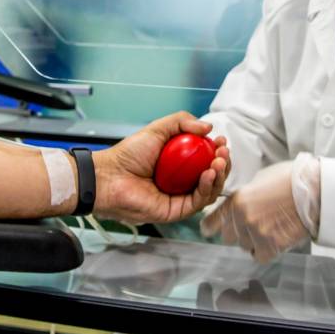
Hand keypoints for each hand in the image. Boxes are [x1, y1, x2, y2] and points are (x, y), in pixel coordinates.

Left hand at [92, 112, 229, 223]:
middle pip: (212, 176)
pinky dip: (206, 188)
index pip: (206, 159)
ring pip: (209, 191)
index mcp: (179, 164)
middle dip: (222, 164)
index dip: (217, 151)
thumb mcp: (158, 129)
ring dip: (218, 176)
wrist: (110, 175)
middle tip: (223, 152)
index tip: (222, 141)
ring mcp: (180, 197)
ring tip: (218, 162)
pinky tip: (208, 174)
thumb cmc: (128, 154)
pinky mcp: (176, 211)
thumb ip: (182, 122)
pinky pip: (197, 202)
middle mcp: (182, 181)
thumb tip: (208, 127)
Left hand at [200, 161, 308, 263]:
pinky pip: (260, 256)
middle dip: (237, 232)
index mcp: (236, 200)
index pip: (211, 223)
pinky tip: (275, 239)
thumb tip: (238, 207)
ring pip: (245, 246)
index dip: (212, 227)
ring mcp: (256, 233)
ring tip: (270, 227)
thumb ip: (244, 196)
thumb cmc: (290, 180)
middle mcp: (241, 218)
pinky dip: (266, 251)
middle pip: (228, 237)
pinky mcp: (272, 246)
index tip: (212, 229)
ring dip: (253, 241)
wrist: (315, 189)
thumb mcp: (258, 181)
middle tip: (254, 224)